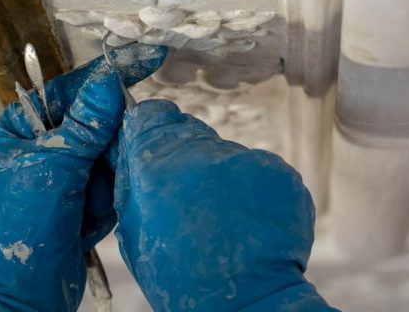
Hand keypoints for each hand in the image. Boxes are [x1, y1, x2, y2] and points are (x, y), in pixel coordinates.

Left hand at [0, 43, 166, 311]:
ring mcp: (61, 178)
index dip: (106, 75)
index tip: (147, 57)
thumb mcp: (53, 168)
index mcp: (16, 132)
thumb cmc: (20, 227)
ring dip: (102, 185)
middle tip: (98, 172)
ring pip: (108, 157)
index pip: (68, 91)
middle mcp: (39, 149)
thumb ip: (85, 124)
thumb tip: (109, 78)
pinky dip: (105, 205)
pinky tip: (86, 223)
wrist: (20, 298)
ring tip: (84, 209)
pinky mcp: (79, 203)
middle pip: (95, 125)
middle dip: (104, 150)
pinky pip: (110, 186)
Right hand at [113, 100, 338, 311]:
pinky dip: (251, 187)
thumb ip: (131, 181)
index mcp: (158, 167)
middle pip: (188, 133)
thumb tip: (130, 146)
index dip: (150, 128)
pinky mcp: (278, 172)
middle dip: (185, 157)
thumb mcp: (134, 231)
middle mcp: (203, 154)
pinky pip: (257, 167)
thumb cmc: (182, 276)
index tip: (153, 141)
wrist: (245, 302)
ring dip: (219, 174)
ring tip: (222, 215)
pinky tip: (247, 219)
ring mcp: (245, 161)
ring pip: (224, 151)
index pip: (152, 115)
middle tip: (189, 197)